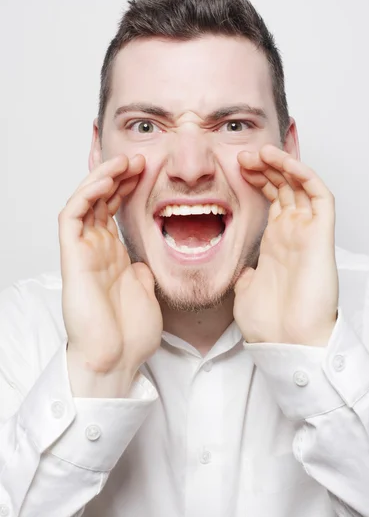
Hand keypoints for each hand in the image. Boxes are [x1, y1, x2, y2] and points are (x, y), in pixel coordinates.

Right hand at [59, 154, 162, 395]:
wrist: (116, 358)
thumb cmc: (129, 334)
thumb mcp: (145, 291)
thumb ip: (141, 271)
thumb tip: (143, 261)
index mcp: (113, 255)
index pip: (115, 210)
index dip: (128, 187)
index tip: (148, 169)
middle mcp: (96, 248)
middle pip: (102, 201)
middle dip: (119, 176)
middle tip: (139, 158)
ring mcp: (83, 251)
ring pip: (86, 201)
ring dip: (104, 178)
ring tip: (125, 162)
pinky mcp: (72, 255)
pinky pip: (73, 216)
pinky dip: (88, 195)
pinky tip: (107, 181)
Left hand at [234, 144, 338, 346]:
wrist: (287, 342)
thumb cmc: (270, 324)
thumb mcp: (247, 292)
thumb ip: (247, 276)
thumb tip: (244, 271)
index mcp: (275, 242)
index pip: (272, 199)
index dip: (258, 179)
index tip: (237, 166)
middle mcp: (292, 233)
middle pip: (285, 186)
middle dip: (266, 166)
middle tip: (244, 153)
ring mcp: (307, 232)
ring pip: (301, 185)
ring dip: (282, 164)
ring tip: (260, 151)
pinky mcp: (321, 234)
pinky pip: (320, 196)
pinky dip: (304, 175)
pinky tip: (284, 163)